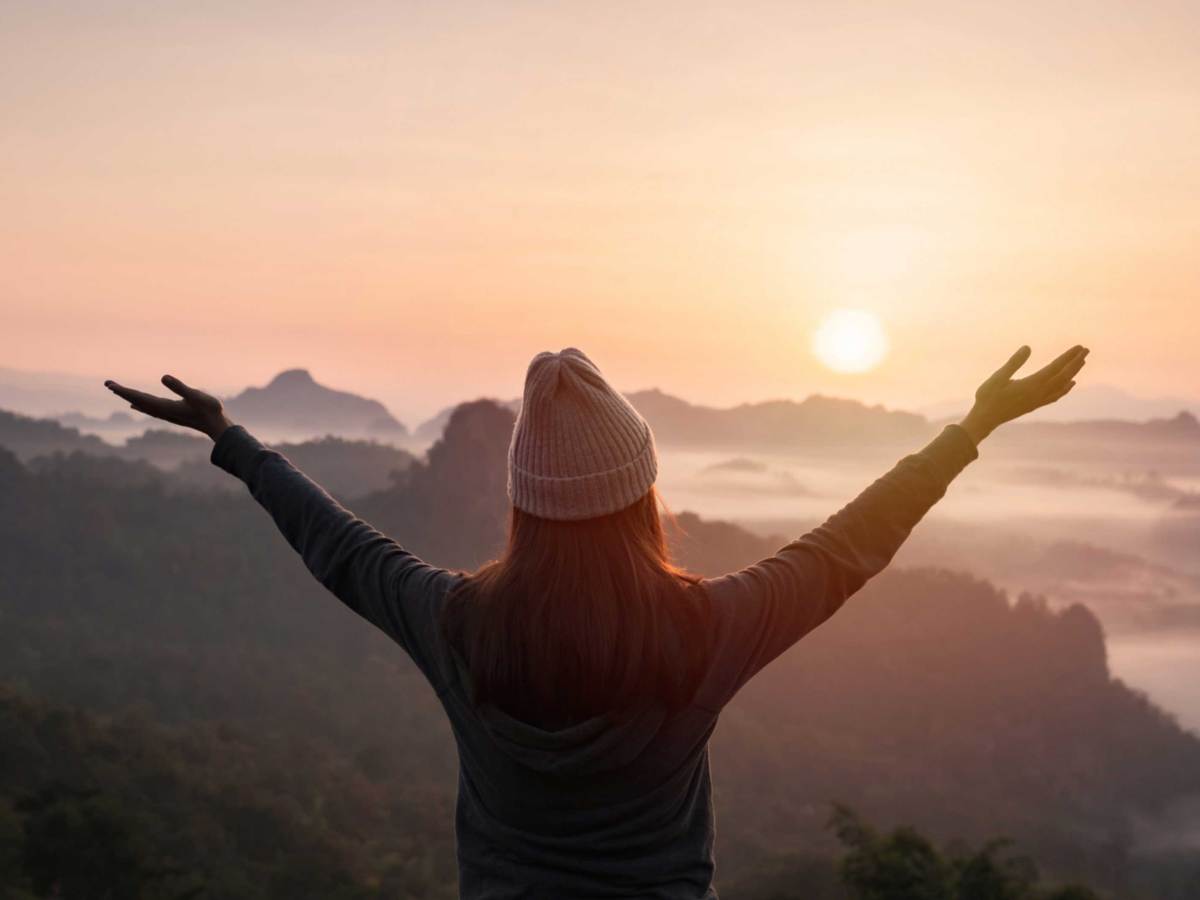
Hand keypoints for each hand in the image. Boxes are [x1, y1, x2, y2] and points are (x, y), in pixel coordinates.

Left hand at [104, 375, 232, 440]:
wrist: (218, 426)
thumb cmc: (210, 410)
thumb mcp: (195, 396)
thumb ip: (179, 387)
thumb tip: (162, 377)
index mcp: (164, 406)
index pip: (139, 397)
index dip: (124, 391)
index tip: (109, 385)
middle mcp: (162, 411)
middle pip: (137, 401)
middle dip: (122, 392)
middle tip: (107, 384)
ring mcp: (166, 413)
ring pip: (142, 405)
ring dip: (129, 397)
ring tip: (117, 392)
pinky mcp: (172, 413)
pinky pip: (150, 408)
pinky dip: (140, 404)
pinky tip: (136, 405)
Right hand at [958, 344, 1088, 444]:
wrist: (985, 419)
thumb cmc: (988, 397)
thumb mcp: (998, 377)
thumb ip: (1014, 362)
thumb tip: (1028, 347)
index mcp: (1031, 384)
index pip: (1055, 368)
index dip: (1068, 357)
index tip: (1079, 347)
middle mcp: (1039, 393)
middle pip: (1063, 376)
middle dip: (1075, 362)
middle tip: (1086, 350)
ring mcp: (1038, 400)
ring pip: (1062, 385)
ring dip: (1073, 373)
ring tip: (1082, 362)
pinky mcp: (1035, 405)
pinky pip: (1056, 395)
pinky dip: (1066, 388)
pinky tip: (1070, 383)